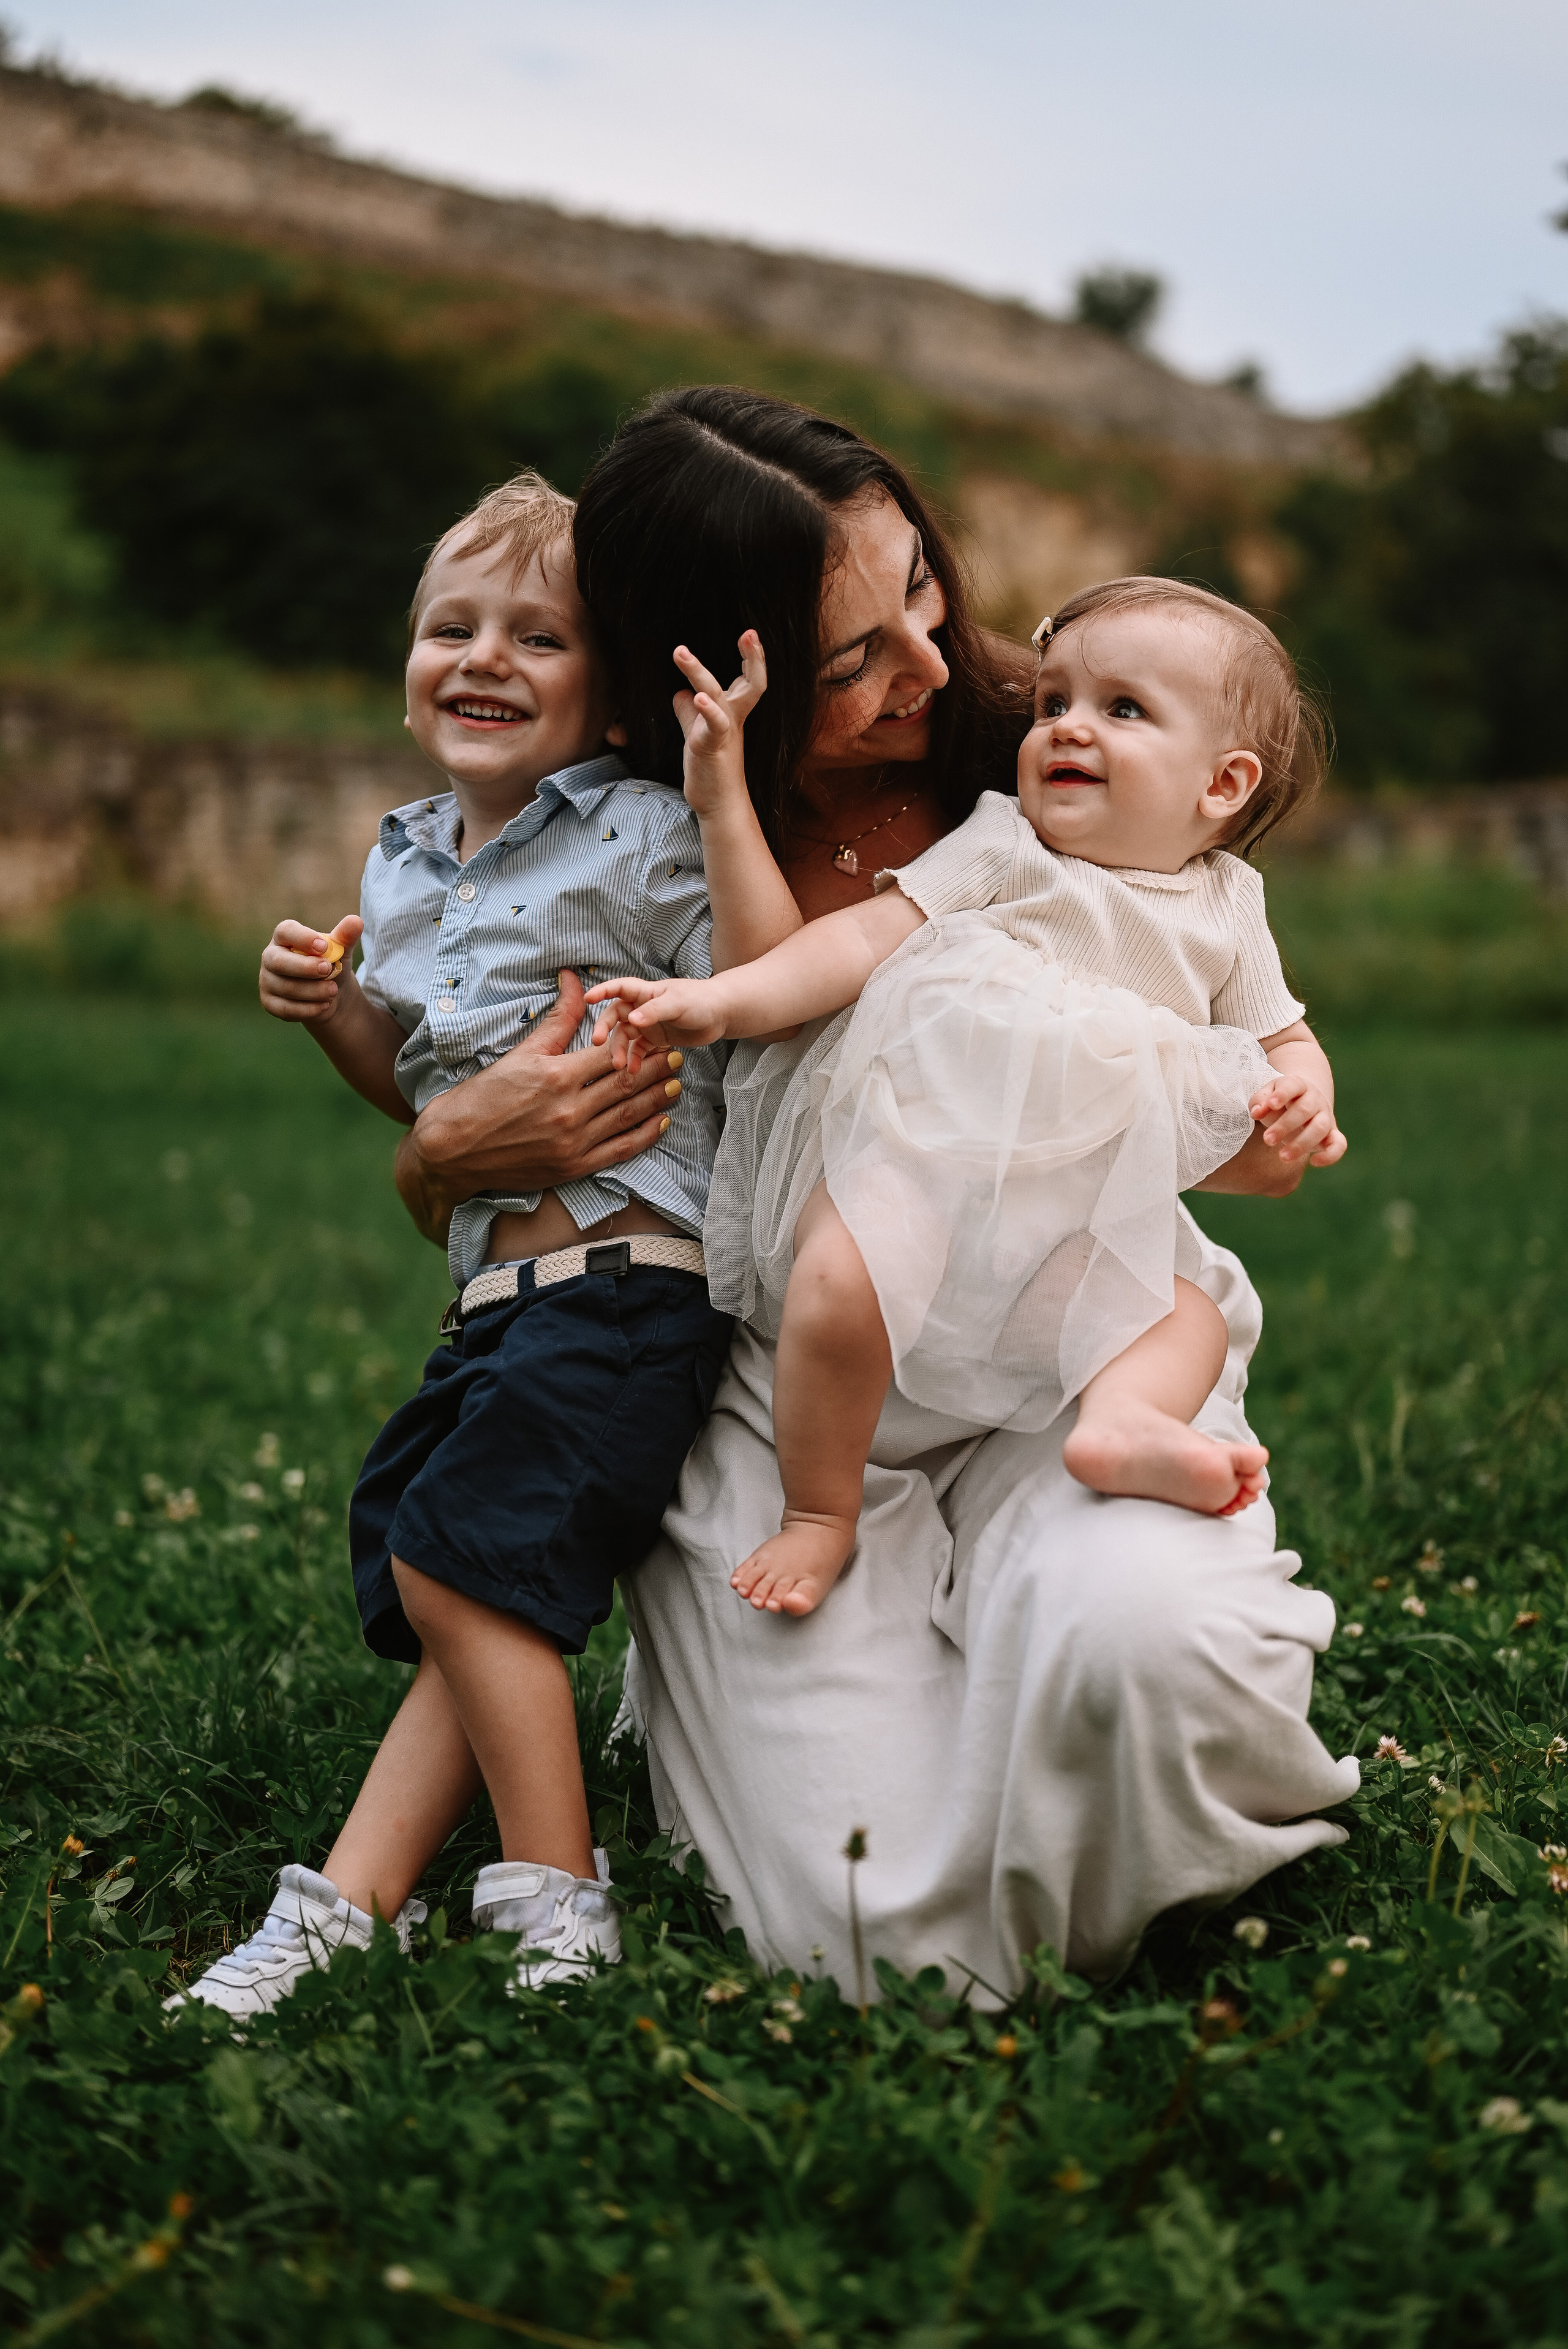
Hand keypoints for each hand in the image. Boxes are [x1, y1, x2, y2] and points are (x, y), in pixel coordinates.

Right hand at [260, 915, 362, 1023]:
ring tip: (333, 991)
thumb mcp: (340, 951)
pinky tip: (324, 1005)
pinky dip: (308, 1009)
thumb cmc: (331, 965)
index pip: (285, 931)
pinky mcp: (270, 1003)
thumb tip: (356, 921)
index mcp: (285, 937)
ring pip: (286, 988)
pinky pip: (285, 1009)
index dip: (303, 938)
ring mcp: (267, 981)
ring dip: (314, 991)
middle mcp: (271, 957)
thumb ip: (345, 937)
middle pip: (279, 961)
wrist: (329, 995)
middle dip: (306, 967)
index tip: (324, 946)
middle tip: (329, 970)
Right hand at [395, 970, 684, 1242]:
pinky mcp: (573, 1166)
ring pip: (629, 1115)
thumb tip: (575, 979)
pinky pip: (620, 1150)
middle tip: (679, 1057)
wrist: (454, 1148)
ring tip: (676, 1084)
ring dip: (656, 1099)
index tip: (658, 1034)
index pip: (612, 1054)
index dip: (640, 1043)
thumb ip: (557, 1019)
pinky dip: (644, 1135)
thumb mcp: (520, 1052)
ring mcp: (574, 1142)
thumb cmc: (482, 1097)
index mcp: (556, 1076)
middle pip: (627, 1084)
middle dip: (657, 1069)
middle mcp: (569, 1110)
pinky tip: (660, 1122)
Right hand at [587, 974, 728, 1069]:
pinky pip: (639, 1050)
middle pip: (615, 1016)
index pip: (618, 988)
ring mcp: (647, 1024)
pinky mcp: (655, 1039)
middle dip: (605, 1028)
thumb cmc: (700, 1000)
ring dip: (620, 1050)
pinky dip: (634, 1060)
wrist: (722, 1014)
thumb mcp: (678, 1003)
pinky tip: (633, 1071)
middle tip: (597, 1042)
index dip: (602, 991)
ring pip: (625, 1036)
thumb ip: (655, 1011)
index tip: (587, 1000)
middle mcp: (641, 1007)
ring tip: (620, 1065)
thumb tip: (632, 1020)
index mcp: (645, 992)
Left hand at [673, 631, 765, 819]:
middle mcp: (733, 720)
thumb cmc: (710, 772)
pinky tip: (696, 696)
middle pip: (752, 684)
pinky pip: (712, 725)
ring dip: (697, 671)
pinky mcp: (710, 747)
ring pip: (718, 696)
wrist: (718, 805)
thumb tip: (680, 694)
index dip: (752, 658)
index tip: (750, 635)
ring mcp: (723, 733)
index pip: (747, 680)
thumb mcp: (696, 735)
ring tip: (680, 651)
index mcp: (732, 714)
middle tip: (750, 632)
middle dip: (754, 657)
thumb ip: (689, 713)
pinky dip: (705, 709)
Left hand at [1249, 1072, 1346, 1167]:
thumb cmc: (1279, 1103)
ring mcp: (1326, 1115)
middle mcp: (1315, 1099)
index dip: (1283, 1094)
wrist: (1302, 1105)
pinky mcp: (1333, 1134)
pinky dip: (1330, 1155)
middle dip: (1284, 1126)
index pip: (1293, 1085)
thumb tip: (1257, 1111)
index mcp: (1298, 1085)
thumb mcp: (1266, 1097)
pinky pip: (1339, 1144)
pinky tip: (1313, 1162)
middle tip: (1267, 1139)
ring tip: (1282, 1156)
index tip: (1271, 1104)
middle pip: (1304, 1109)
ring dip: (1301, 1144)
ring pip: (1320, 1127)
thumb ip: (1259, 1102)